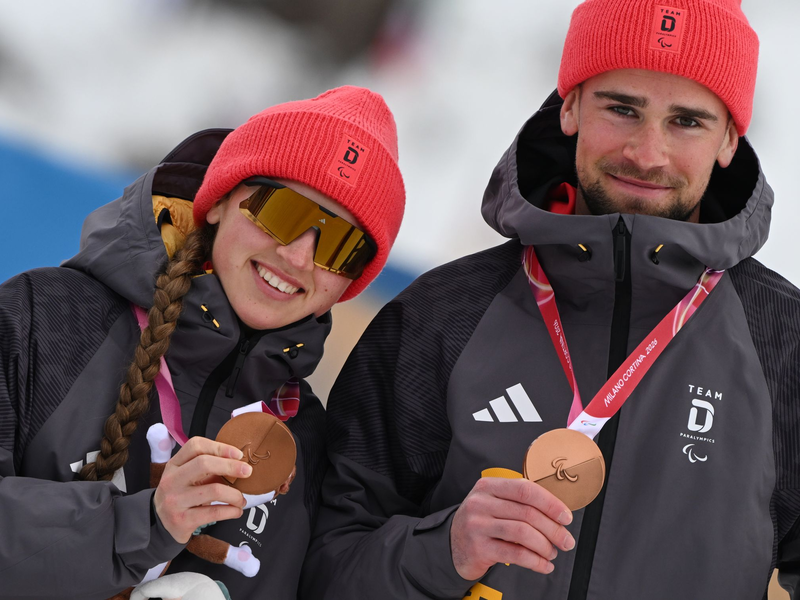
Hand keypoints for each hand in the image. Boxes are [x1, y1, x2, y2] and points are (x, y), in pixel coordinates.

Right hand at [153, 437, 250, 542]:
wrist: (160, 523)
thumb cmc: (181, 494)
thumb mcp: (187, 477)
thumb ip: (207, 468)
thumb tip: (239, 463)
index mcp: (174, 464)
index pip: (195, 446)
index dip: (220, 447)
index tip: (238, 454)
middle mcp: (172, 480)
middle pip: (204, 464)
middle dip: (231, 466)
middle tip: (248, 472)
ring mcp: (175, 501)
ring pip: (213, 490)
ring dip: (235, 495)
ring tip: (242, 499)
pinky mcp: (182, 520)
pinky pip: (213, 512)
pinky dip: (231, 511)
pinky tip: (236, 511)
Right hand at [450, 477, 574, 579]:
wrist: (453, 545)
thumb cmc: (482, 522)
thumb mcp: (493, 503)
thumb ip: (518, 501)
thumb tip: (557, 513)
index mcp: (488, 486)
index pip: (525, 489)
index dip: (550, 503)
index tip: (566, 516)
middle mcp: (480, 503)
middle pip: (527, 513)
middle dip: (553, 529)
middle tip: (566, 540)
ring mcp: (477, 525)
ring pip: (523, 533)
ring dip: (545, 546)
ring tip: (553, 552)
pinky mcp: (479, 548)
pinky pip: (515, 554)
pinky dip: (535, 561)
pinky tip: (543, 565)